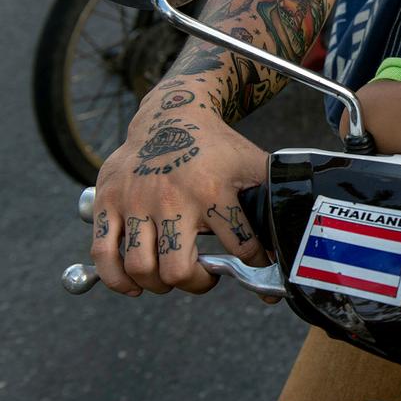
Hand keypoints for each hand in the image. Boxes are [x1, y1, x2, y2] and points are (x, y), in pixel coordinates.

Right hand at [90, 94, 268, 296]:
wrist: (172, 115)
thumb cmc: (216, 146)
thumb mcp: (252, 163)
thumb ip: (273, 194)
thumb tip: (298, 226)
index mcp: (212, 191)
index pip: (240, 247)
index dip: (254, 262)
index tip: (255, 264)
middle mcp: (171, 199)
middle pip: (177, 270)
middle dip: (196, 284)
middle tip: (204, 277)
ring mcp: (136, 202)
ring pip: (141, 268)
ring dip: (160, 284)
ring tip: (173, 277)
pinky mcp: (108, 202)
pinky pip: (103, 253)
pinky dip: (117, 278)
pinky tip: (135, 284)